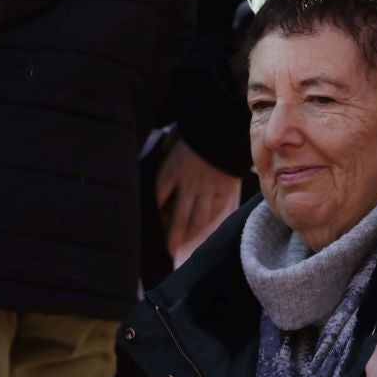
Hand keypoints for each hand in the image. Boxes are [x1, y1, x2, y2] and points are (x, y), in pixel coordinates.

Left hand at [155, 137, 240, 268]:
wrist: (224, 125)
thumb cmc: (194, 132)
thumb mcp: (172, 141)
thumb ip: (165, 159)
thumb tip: (158, 174)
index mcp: (171, 172)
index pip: (159, 200)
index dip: (156, 215)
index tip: (152, 225)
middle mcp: (188, 185)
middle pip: (178, 217)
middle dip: (171, 236)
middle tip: (168, 251)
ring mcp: (207, 189)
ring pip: (197, 219)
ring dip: (190, 234)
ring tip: (184, 243)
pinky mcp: (224, 189)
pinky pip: (214, 211)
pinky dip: (207, 222)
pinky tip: (201, 228)